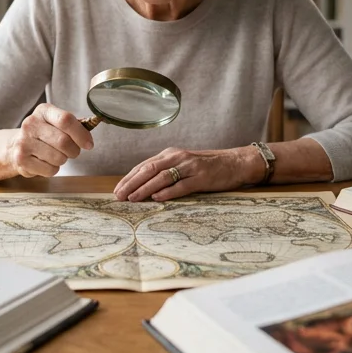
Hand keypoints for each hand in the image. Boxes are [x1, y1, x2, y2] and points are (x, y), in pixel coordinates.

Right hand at [6, 103, 94, 176]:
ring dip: (63, 160)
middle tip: (72, 151)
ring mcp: (23, 142)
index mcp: (43, 111)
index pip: (66, 120)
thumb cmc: (43, 134)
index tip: (89, 144)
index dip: (81, 134)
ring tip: (56, 155)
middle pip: (63, 141)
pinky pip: (50, 170)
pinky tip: (46, 162)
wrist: (16, 146)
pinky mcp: (21, 160)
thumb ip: (73, 124)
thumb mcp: (55, 122)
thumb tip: (92, 124)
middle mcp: (30, 124)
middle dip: (74, 150)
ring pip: (58, 158)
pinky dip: (53, 169)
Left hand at [113, 147, 259, 201]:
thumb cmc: (206, 166)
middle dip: (132, 183)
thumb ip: (165, 171)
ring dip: (145, 188)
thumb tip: (142, 186)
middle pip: (149, 169)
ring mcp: (190, 167)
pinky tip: (157, 198)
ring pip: (162, 177)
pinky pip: (182, 185)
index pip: (144, 165)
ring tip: (133, 198)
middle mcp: (178, 157)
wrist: (234, 163)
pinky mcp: (202, 177)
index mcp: (171, 154)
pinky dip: (168, 192)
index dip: (129, 178)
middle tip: (119, 196)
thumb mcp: (183, 164)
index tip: (117, 190)